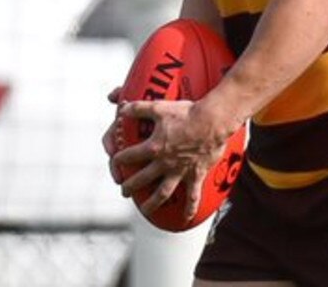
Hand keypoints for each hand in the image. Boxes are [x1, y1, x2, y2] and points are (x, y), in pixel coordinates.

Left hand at [103, 92, 228, 221]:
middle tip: (124, 191)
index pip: (130, 156)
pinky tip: (186, 219)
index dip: (119, 159)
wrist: (212, 121)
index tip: (114, 161)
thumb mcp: (159, 107)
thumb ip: (138, 108)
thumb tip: (122, 108)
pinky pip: (192, 196)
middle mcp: (164, 163)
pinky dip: (189, 209)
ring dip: (152, 203)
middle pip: (142, 179)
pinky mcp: (195, 175)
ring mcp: (180, 171)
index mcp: (153, 147)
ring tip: (144, 211)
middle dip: (130, 185)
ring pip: (163, 192)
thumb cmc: (186, 113)